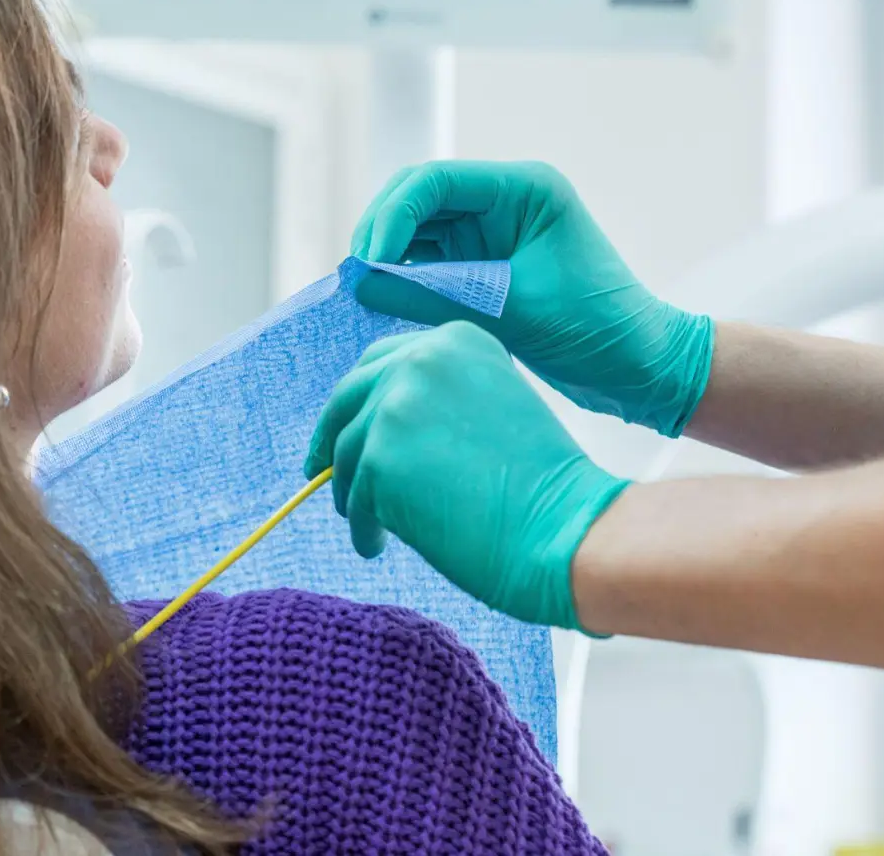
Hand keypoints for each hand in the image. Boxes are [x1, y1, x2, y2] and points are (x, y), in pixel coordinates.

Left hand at [305, 321, 629, 630]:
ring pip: (346, 453)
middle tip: (318, 472)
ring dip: (352, 494)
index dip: (356, 401)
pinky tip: (377, 545)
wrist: (565, 527)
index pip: (380, 362)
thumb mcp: (491, 407)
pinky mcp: (380, 457)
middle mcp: (420, 359)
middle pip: (348, 399)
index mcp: (454, 340)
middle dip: (329, 438)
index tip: (341, 430)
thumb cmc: (541, 483)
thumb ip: (439, 401)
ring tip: (372, 528)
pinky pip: (354, 497)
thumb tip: (375, 429)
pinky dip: (362, 526)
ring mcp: (396, 405)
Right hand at [352, 160, 715, 437]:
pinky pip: (431, 263)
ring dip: (389, 259)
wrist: (642, 369)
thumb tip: (362, 284)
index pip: (433, 182)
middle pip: (417, 199)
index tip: (368, 264)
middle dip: (380, 234)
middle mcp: (506, 199)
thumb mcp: (512, 311)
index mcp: (524, 188)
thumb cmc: (597, 331)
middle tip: (356, 280)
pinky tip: (388, 303)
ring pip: (418, 231)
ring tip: (365, 295)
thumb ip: (435, 295)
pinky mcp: (487, 265)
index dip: (390, 217)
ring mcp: (494, 231)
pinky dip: (407, 281)